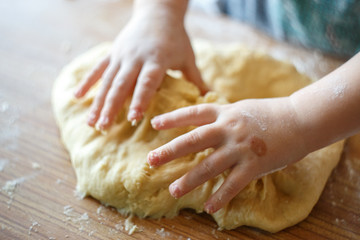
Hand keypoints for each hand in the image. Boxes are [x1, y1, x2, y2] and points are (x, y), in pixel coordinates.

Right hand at [74, 5, 206, 129]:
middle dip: (112, 107)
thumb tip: (211, 101)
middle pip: (122, 85)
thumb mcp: (188, 57)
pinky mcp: (113, 52)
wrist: (158, 12)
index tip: (134, 118)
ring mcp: (122, 55)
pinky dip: (87, 83)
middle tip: (104, 128)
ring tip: (91, 123)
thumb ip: (196, 80)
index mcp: (157, 59)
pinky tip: (76, 98)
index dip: (140, 99)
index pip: (147, 82)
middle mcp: (136, 58)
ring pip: (107, 81)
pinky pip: (98, 69)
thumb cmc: (177, 38)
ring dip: (98, 102)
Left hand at [147, 98, 307, 213]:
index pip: (194, 113)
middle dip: (170, 151)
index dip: (173, 118)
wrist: (301, 118)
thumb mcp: (242, 108)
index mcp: (226, 112)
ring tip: (173, 190)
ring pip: (210, 165)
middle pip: (194, 140)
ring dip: (190, 180)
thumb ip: (223, 116)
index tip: (154, 124)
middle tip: (151, 160)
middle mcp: (230, 128)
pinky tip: (209, 207)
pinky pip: (234, 184)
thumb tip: (204, 123)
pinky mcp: (256, 164)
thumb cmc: (271, 114)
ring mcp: (242, 147)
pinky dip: (221, 197)